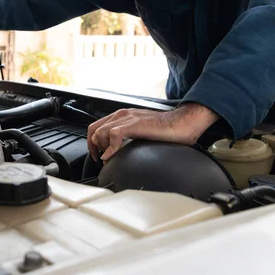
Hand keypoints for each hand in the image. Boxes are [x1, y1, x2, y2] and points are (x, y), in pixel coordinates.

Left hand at [87, 103, 217, 161]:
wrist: (183, 123)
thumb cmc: (166, 129)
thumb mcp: (140, 132)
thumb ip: (127, 137)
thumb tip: (115, 152)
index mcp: (122, 116)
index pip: (95, 127)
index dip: (92, 143)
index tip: (97, 155)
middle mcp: (122, 115)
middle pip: (93, 129)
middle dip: (93, 146)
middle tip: (100, 159)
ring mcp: (128, 118)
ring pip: (100, 132)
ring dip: (101, 148)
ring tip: (109, 158)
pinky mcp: (135, 124)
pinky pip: (113, 135)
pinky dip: (109, 148)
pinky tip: (112, 156)